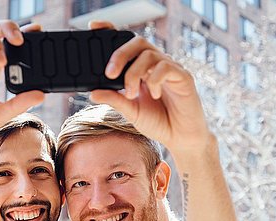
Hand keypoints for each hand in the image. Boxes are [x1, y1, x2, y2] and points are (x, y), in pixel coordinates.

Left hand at [88, 21, 212, 152]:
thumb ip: (114, 100)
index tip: (94, 27)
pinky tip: (154, 95)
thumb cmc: (158, 122)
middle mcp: (155, 64)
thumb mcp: (130, 111)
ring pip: (149, 54)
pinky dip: (154, 80)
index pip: (126, 43)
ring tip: (131, 94)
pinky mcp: (183, 76)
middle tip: (110, 74)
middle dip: (120, 54)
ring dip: (134, 74)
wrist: (181, 137)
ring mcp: (170, 68)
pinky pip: (166, 67)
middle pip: (137, 42)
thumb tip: (92, 92)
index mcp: (140, 68)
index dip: (111, 31)